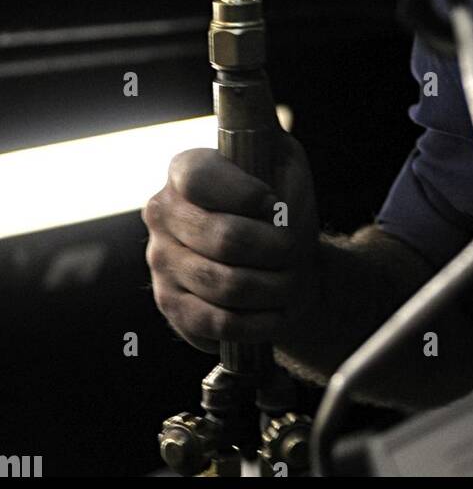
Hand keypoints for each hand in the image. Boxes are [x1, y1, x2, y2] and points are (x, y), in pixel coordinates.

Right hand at [142, 132, 320, 352]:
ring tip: (293, 283)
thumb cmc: (279, 204)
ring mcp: (160, 259)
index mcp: (186, 168)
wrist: (273, 254)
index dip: (246, 195)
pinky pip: (216, 322)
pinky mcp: (169, 303)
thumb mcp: (286, 166)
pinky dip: (256, 322)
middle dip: (275, 251)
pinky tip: (275, 313)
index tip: (275, 205)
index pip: (200, 179)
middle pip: (224, 238)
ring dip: (272, 288)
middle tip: (296, 253)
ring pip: (224, 284)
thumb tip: (270, 204)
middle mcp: (162, 212)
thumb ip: (278, 166)